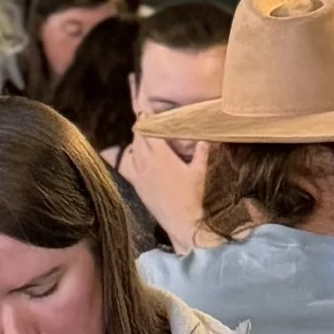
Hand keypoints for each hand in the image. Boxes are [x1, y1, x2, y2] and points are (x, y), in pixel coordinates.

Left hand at [122, 130, 211, 248]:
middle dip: (140, 129)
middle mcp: (147, 163)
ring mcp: (140, 176)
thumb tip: (205, 139)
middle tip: (142, 120)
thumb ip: (202, 153)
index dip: (146, 120)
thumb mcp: (200, 172)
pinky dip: (129, 158)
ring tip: (140, 136)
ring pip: (132, 152)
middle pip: (138, 139)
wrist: (182, 222)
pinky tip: (133, 156)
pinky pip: (127, 167)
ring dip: (135, 142)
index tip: (144, 111)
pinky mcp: (137, 187)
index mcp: (162, 156)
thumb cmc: (193, 196)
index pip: (150, 132)